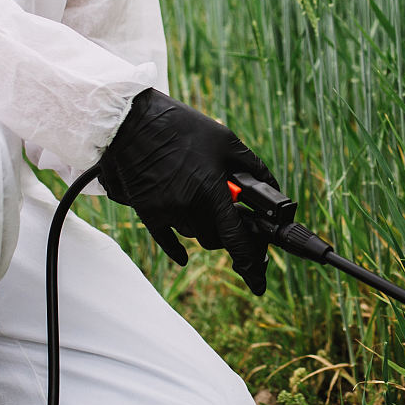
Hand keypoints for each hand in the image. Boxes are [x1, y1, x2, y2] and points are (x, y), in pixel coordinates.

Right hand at [96, 89, 273, 294]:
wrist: (133, 121)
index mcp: (211, 189)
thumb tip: (271, 193)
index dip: (251, 263)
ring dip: (204, 226)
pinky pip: (168, 241)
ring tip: (200, 196)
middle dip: (227, 231)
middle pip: (216, 239)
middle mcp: (188, 206)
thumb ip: (253, 169)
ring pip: (195, 235)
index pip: (236, 238)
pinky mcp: (148, 211)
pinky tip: (185, 257)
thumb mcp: (227, 141)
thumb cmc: (183, 128)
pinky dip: (179, 248)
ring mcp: (165, 211)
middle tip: (231, 216)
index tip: (258, 283)